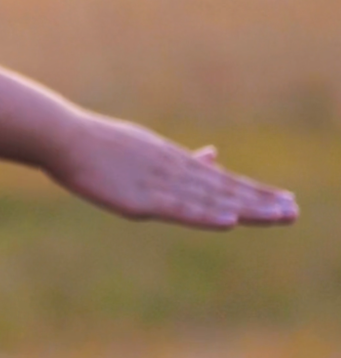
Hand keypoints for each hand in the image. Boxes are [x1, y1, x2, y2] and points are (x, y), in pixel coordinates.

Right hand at [47, 114, 298, 229]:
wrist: (62, 136)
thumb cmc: (97, 144)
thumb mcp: (147, 148)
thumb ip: (181, 158)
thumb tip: (214, 154)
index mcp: (174, 162)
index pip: (222, 181)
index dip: (255, 192)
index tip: (286, 201)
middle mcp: (173, 171)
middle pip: (225, 190)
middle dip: (262, 202)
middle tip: (295, 213)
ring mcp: (158, 184)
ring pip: (211, 199)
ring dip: (248, 209)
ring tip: (280, 216)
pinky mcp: (139, 199)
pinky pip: (179, 209)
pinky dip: (206, 215)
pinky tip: (230, 220)